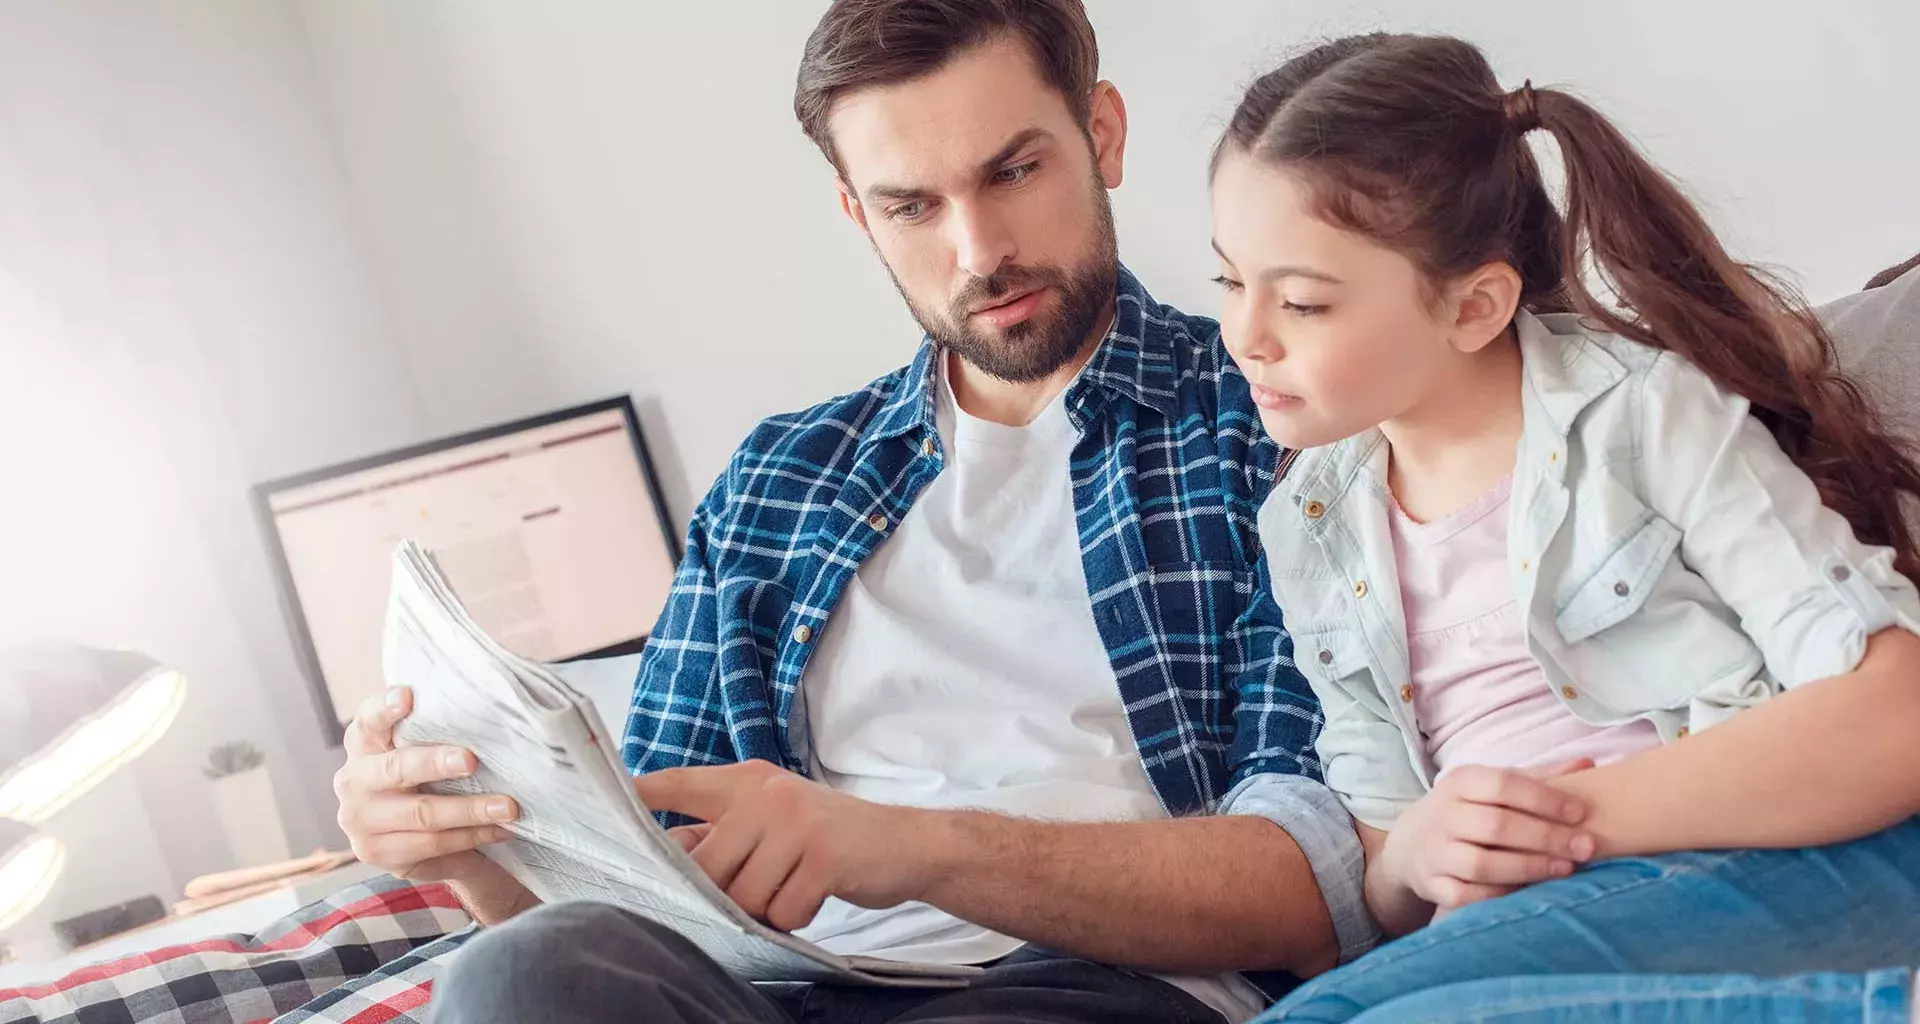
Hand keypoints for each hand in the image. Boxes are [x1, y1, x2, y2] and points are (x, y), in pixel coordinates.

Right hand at [333, 687, 522, 894]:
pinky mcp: (377, 853)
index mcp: (363, 742)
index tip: (407, 695)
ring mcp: (360, 820)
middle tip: (471, 761)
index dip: (385, 707)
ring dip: (471, 811)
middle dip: (436, 763)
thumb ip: (437, 730)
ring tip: (508, 807)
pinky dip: (472, 837)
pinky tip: (499, 830)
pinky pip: (432, 846)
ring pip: (422, 815)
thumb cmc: (425, 776)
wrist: (407, 835)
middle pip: (397, 768)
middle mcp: (354, 780)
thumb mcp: (423, 748)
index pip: (369, 719)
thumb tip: (493, 708)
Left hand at [636, 761, 936, 931]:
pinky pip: (783, 910)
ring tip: (794, 888)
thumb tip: (669, 857)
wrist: (906, 844)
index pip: (680, 783)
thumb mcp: (774, 822)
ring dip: (767, 908)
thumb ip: (725, 834)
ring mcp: (795, 822)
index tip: (606, 796)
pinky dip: (797, 917)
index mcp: (748, 782)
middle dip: (726, 895)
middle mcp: (767, 794)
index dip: (641, 792)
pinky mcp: (822, 856)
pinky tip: (817, 896)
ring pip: (744, 895)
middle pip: (707, 867)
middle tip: (760, 892)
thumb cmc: (828, 839)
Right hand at [1380, 759, 1597, 911]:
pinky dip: (1501, 895)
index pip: (1502, 785)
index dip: (1544, 799)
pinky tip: (1530, 891)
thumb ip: (1538, 777)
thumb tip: (1588, 763)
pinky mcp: (1432, 886)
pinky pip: (1468, 896)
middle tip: (1586, 847)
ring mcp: (1434, 852)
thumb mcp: (1492, 786)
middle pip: (1496, 826)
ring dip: (1530, 867)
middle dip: (1546, 837)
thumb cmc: (1467, 810)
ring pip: (1482, 864)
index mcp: (1459, 783)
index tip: (1581, 813)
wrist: (1411, 843)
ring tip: (1566, 868)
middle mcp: (1442, 815)